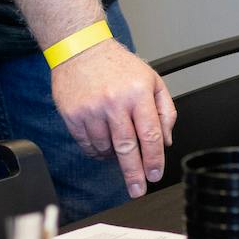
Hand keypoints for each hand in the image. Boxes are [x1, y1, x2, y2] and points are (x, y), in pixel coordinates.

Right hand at [49, 39, 176, 199]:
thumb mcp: (152, 79)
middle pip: (127, 148)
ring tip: (118, 149)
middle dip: (134, 174)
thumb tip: (165, 141)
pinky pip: (87, 144)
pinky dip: (97, 150)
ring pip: (106, 148)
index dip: (154, 160)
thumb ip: (165, 110)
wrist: (81, 48)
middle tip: (138, 189)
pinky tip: (103, 144)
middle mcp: (114, 101)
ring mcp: (92, 109)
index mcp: (138, 92)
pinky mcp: (73, 115)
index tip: (154, 174)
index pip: (150, 135)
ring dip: (114, 157)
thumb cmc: (118, 64)